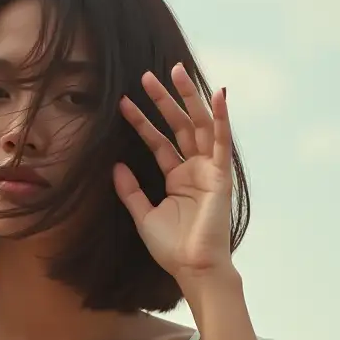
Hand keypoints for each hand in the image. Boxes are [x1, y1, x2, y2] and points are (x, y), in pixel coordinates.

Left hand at [114, 65, 233, 280]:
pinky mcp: (221, 175)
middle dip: (164, 101)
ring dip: (189, 98)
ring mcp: (209, 170)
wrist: (193, 268)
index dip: (141, 122)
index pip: (158, 142)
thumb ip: (130, 190)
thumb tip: (116, 165)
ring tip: (176, 72)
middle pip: (178, 126)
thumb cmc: (172, 248)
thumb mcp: (143, 215)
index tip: (124, 103)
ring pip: (198, 126)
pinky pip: (222, 141)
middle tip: (147, 77)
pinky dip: (222, 117)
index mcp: (177, 179)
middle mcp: (194, 170)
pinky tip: (219, 94)